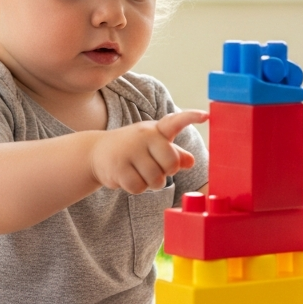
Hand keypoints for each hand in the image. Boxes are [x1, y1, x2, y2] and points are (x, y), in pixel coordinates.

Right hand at [90, 109, 206, 193]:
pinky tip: (127, 177)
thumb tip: (190, 161)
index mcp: (156, 130)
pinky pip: (139, 187)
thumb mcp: (153, 147)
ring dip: (150, 183)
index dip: (191, 118)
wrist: (96, 152)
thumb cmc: (133, 149)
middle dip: (165, 172)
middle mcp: (144, 136)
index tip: (206, 115)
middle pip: (171, 164)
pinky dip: (136, 188)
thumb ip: (173, 153)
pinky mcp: (118, 166)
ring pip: (155, 179)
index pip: (176, 121)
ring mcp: (130, 150)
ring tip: (138, 172)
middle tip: (152, 168)